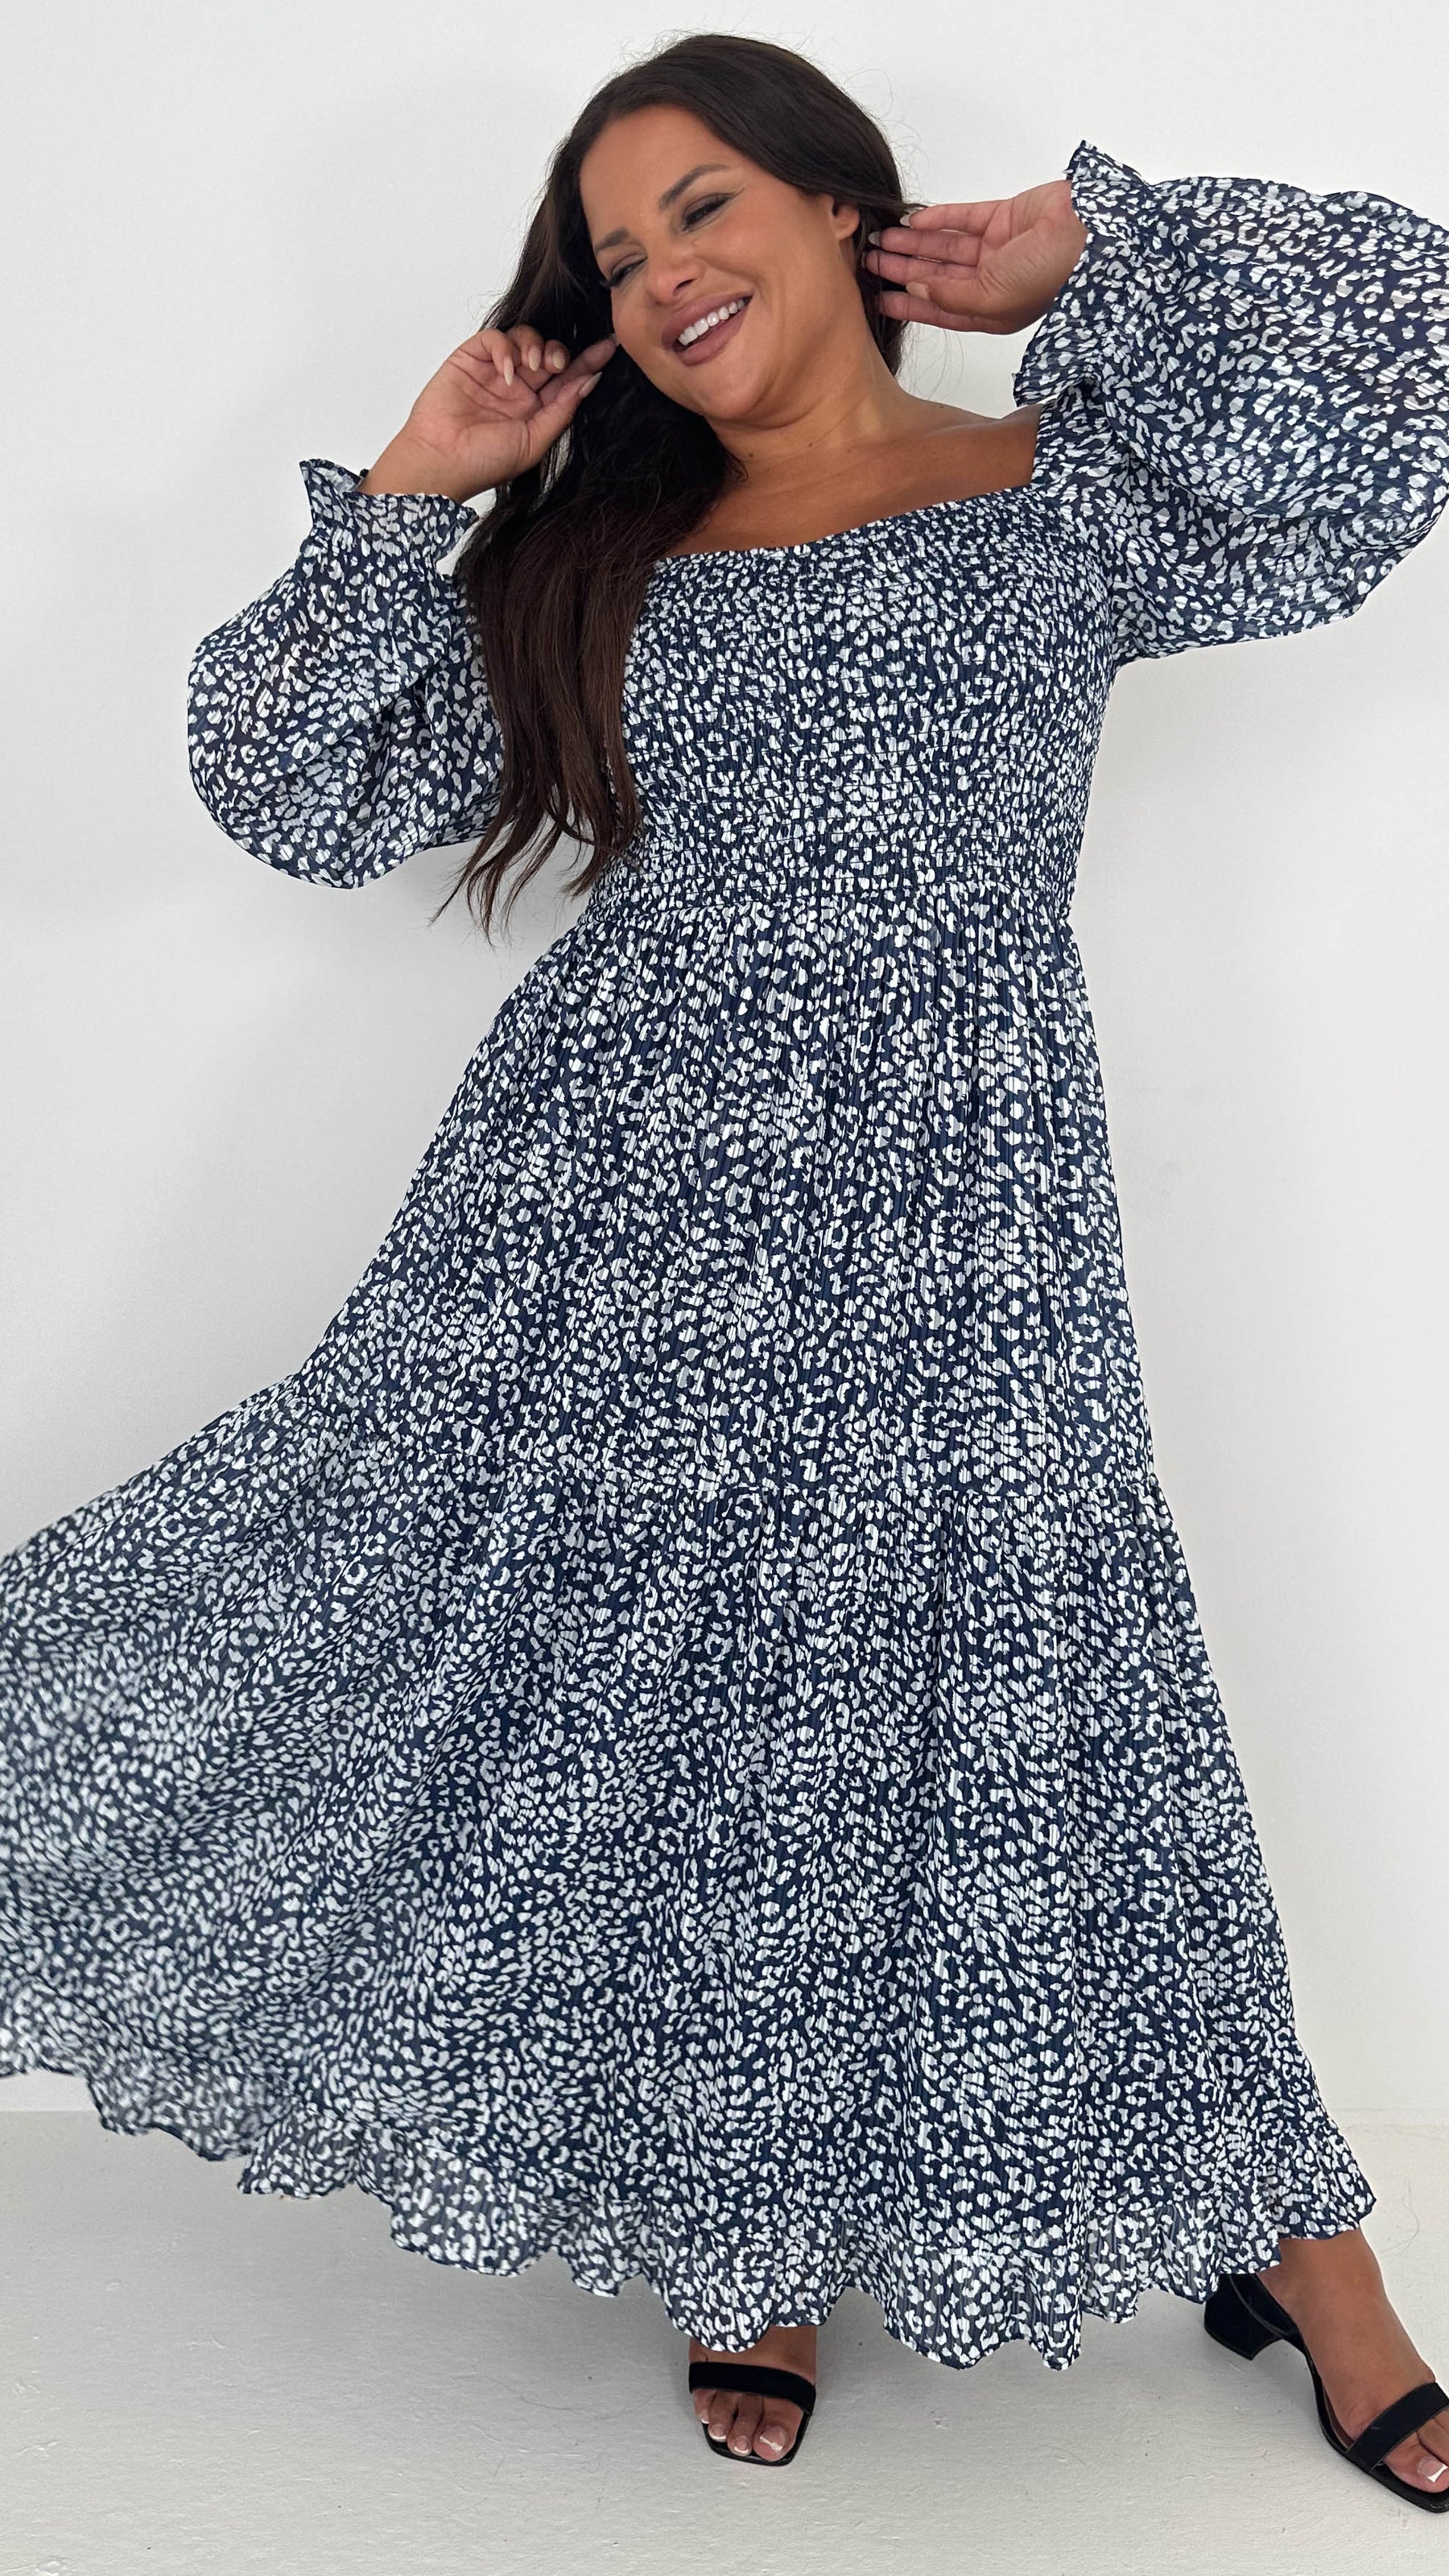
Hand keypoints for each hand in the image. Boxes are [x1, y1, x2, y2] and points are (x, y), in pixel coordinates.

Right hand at [360, 323, 620, 502]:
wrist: (441, 462)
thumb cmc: (482, 463)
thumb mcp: (534, 441)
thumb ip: (561, 411)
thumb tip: (590, 381)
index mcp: (536, 408)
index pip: (567, 378)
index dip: (588, 360)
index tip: (610, 347)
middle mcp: (518, 387)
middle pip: (549, 352)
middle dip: (559, 352)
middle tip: (556, 364)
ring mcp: (495, 371)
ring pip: (525, 338)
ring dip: (534, 346)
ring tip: (532, 366)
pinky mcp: (470, 359)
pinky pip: (495, 339)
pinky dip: (505, 348)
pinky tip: (507, 371)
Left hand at [863, 178, 1086, 336]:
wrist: (1089, 234)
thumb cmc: (1052, 275)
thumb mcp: (993, 300)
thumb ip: (951, 297)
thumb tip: (917, 288)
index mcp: (993, 312)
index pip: (941, 310)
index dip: (909, 304)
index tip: (879, 299)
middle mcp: (994, 283)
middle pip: (938, 276)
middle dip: (904, 270)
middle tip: (870, 263)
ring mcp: (999, 249)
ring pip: (945, 247)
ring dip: (914, 244)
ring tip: (881, 240)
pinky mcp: (1005, 218)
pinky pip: (963, 218)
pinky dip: (938, 219)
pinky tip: (911, 221)